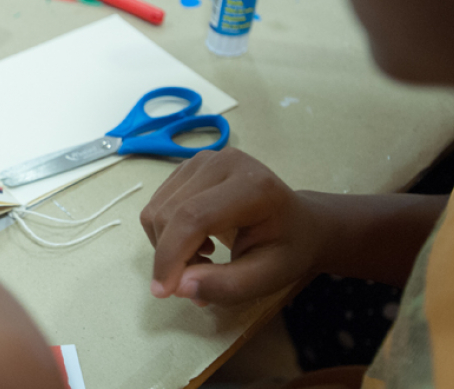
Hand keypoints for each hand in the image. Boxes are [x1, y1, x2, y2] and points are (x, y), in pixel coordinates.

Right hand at [139, 148, 329, 305]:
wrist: (297, 221)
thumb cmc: (286, 249)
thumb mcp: (267, 277)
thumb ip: (226, 286)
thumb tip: (178, 287)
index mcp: (251, 185)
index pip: (193, 217)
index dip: (171, 255)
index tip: (162, 292)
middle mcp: (222, 162)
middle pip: (169, 214)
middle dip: (171, 256)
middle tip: (199, 278)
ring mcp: (201, 161)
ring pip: (156, 211)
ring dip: (168, 246)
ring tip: (203, 258)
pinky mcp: (187, 167)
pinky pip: (157, 205)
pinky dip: (167, 233)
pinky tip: (197, 240)